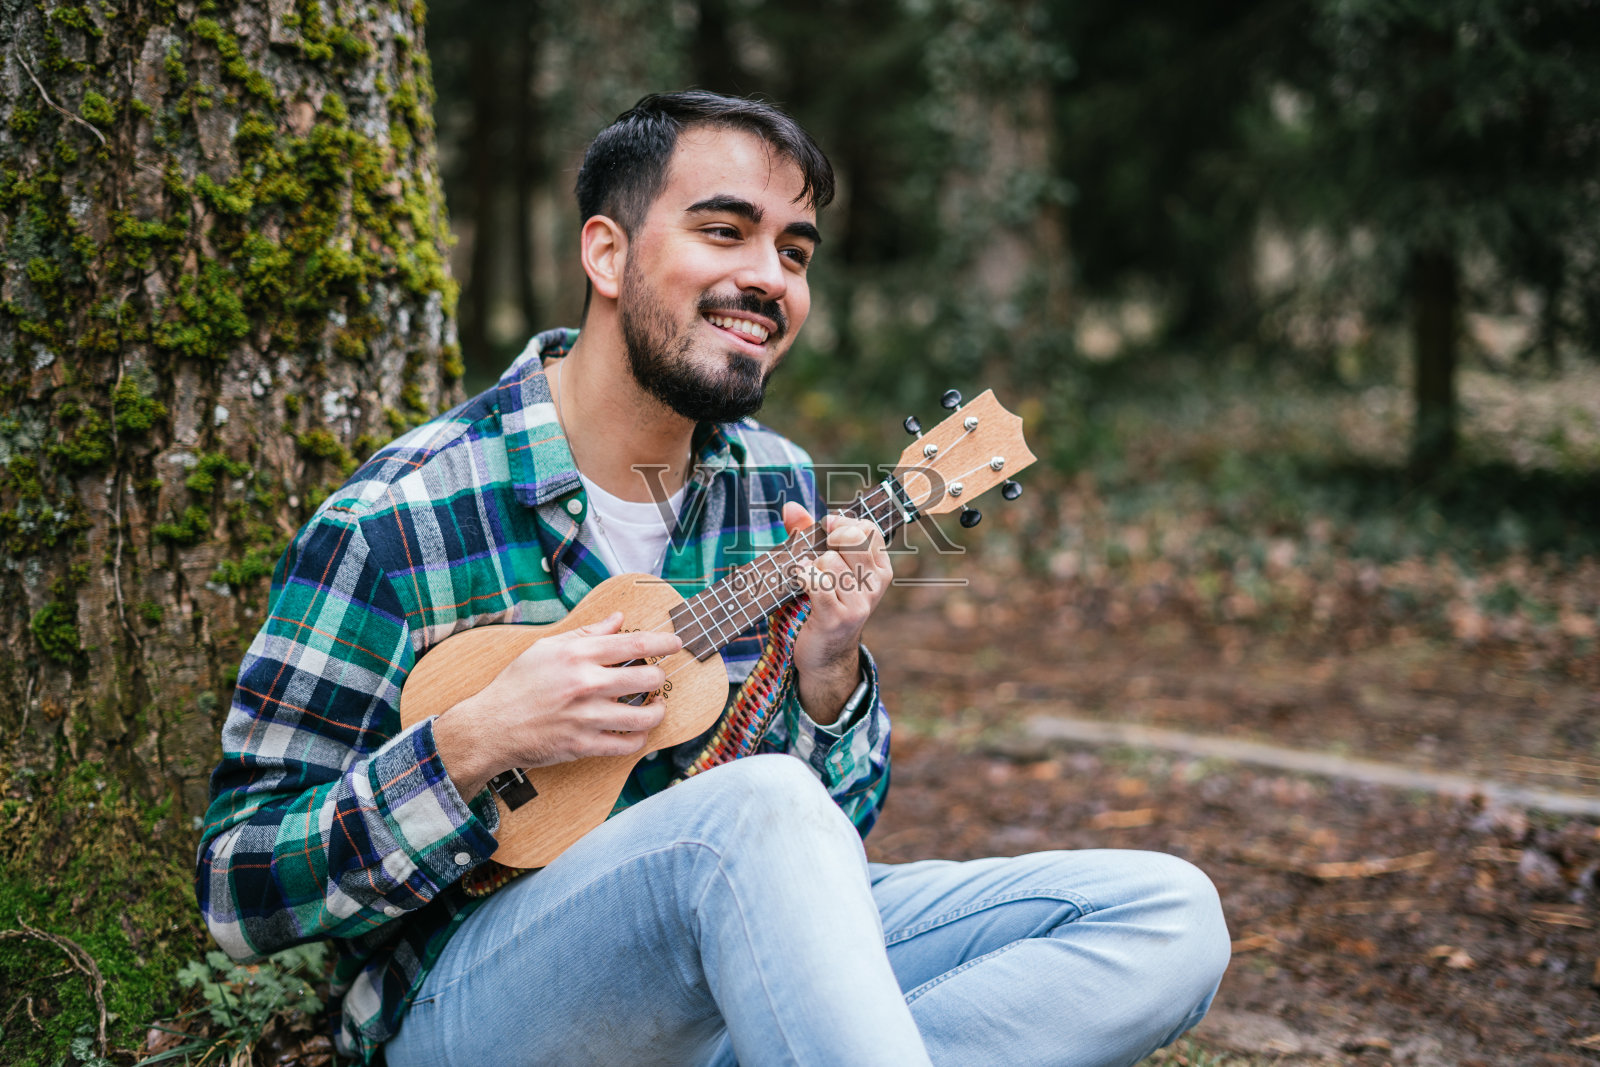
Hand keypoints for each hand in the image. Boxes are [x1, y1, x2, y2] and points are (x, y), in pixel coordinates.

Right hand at [433, 612, 682, 797]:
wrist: (491, 726)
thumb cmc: (518, 683)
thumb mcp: (547, 648)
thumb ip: (588, 633)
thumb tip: (619, 619)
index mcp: (578, 656)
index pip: (635, 643)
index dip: (663, 642)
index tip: (676, 643)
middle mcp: (586, 684)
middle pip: (647, 678)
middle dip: (659, 676)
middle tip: (657, 677)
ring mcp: (586, 718)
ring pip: (644, 716)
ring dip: (658, 710)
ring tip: (656, 705)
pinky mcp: (584, 746)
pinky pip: (627, 744)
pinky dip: (639, 738)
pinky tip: (638, 730)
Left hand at [781, 503, 892, 723]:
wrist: (825, 655)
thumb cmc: (823, 604)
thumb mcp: (824, 567)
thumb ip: (807, 534)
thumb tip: (789, 506)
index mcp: (880, 568)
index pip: (867, 528)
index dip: (842, 523)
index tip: (826, 531)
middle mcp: (875, 585)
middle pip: (849, 539)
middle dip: (825, 543)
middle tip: (816, 560)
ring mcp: (860, 603)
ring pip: (828, 561)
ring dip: (811, 567)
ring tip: (810, 581)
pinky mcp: (838, 618)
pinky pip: (817, 583)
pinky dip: (803, 579)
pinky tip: (802, 584)